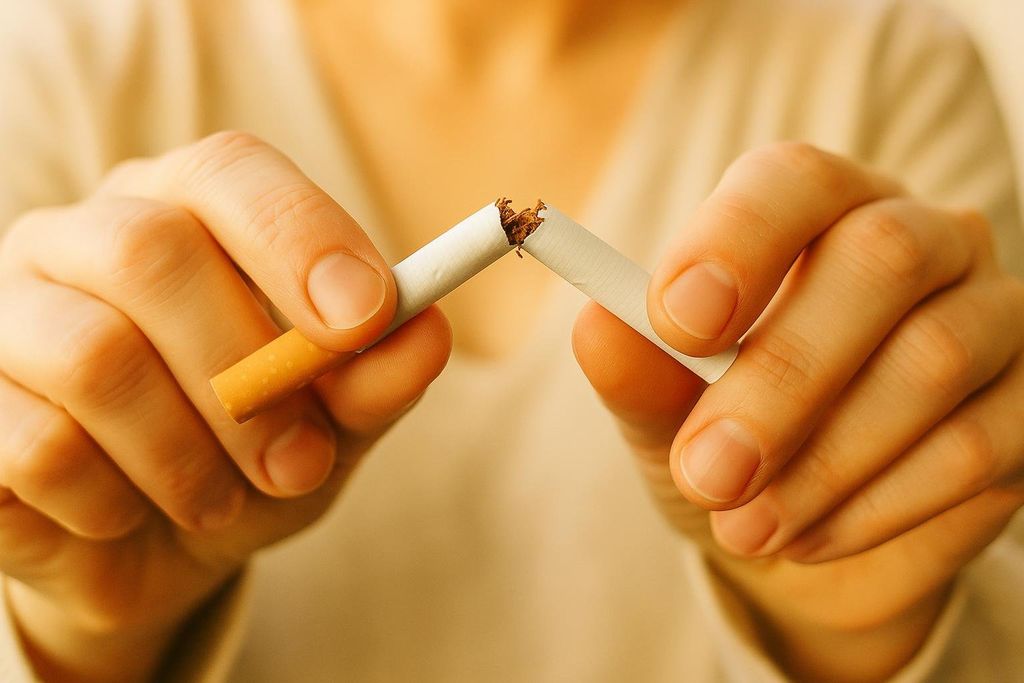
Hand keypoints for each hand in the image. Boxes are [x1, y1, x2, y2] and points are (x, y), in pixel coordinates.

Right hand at [0, 132, 451, 681]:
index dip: (301, 236)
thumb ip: (373, 379)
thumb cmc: (246, 461)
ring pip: (92, 356)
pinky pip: (37, 447)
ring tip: (219, 500)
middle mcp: (81, 240)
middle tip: (299, 462)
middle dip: (246, 376)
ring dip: (185, 456)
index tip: (365, 317)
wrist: (145, 551)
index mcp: (182, 213)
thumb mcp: (329, 426)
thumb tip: (427, 333)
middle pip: (149, 251)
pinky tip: (127, 512)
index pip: (229, 172)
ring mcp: (7, 314)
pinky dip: (109, 501)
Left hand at [574, 142, 1023, 680]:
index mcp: (816, 213)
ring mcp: (989, 314)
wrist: (795, 531)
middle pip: (880, 257)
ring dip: (823, 459)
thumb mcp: (663, 412)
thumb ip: (638, 369)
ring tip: (746, 525)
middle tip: (709, 472)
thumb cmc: (725, 439)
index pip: (795, 180)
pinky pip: (977, 446)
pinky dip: (875, 505)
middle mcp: (918, 239)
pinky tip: (809, 536)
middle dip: (781, 378)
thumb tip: (597, 326)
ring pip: (931, 358)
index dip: (738, 240)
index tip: (676, 324)